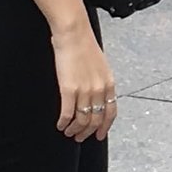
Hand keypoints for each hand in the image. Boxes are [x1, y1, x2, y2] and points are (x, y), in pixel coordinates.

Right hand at [51, 18, 117, 142]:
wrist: (74, 34)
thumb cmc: (84, 46)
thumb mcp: (101, 66)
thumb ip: (100, 82)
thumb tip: (96, 95)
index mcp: (109, 84)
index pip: (111, 113)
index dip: (105, 127)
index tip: (99, 135)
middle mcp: (99, 90)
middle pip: (96, 120)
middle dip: (87, 132)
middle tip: (79, 137)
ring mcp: (85, 90)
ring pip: (82, 120)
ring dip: (75, 130)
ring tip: (68, 132)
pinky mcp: (69, 89)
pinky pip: (67, 113)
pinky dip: (63, 122)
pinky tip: (60, 125)